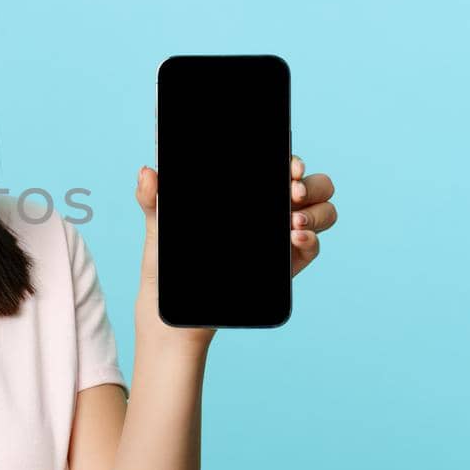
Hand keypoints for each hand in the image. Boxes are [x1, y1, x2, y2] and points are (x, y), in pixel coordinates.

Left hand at [132, 153, 337, 348]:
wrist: (175, 309)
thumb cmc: (168, 259)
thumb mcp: (159, 223)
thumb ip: (153, 196)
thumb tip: (146, 171)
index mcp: (247, 190)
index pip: (280, 166)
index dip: (292, 160)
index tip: (288, 166)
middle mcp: (271, 208)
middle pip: (313, 185)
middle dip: (310, 184)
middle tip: (292, 192)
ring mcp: (282, 235)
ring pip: (322, 211)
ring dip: (317, 211)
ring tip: (293, 222)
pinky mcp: (288, 263)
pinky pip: (313, 246)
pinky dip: (312, 239)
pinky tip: (295, 238)